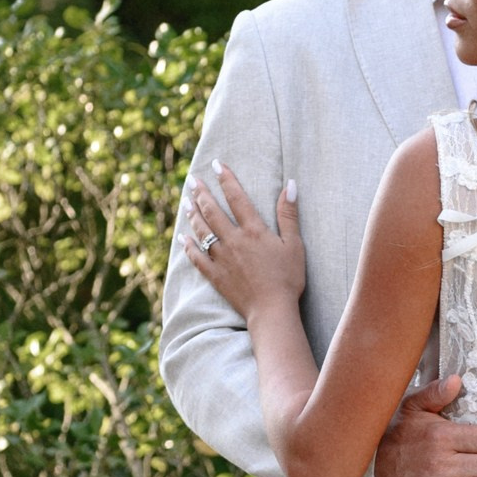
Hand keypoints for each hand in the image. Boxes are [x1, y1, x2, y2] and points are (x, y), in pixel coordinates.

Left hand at [184, 163, 306, 323]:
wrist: (272, 311)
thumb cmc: (288, 278)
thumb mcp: (294, 244)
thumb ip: (289, 214)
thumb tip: (290, 184)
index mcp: (254, 231)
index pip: (237, 198)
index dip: (226, 179)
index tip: (217, 165)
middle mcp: (233, 241)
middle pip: (212, 211)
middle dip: (200, 193)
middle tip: (191, 180)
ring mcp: (222, 258)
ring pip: (201, 231)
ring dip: (192, 214)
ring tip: (185, 201)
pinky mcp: (215, 276)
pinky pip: (196, 258)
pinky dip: (187, 246)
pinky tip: (181, 238)